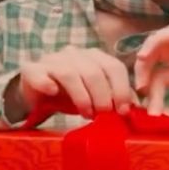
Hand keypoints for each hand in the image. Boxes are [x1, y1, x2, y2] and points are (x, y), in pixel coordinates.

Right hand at [18, 46, 134, 117]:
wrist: (36, 96)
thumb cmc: (71, 96)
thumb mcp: (97, 97)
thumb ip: (115, 99)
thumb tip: (137, 109)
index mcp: (95, 57)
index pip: (114, 67)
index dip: (121, 89)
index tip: (123, 110)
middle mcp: (75, 54)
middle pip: (94, 72)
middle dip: (103, 97)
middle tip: (104, 115)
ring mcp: (52, 60)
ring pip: (70, 74)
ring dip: (81, 97)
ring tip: (86, 113)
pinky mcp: (31, 69)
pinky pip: (39, 74)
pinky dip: (47, 83)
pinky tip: (53, 93)